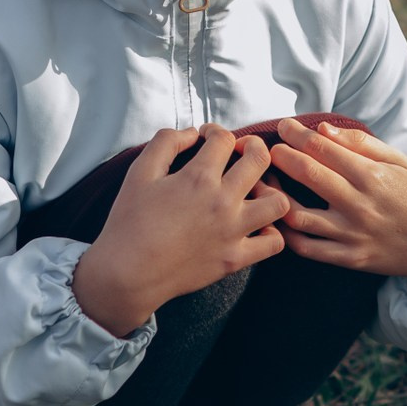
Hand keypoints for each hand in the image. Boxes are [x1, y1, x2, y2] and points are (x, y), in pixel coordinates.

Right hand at [71, 125, 289, 336]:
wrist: (128, 274)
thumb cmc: (129, 223)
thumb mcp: (139, 173)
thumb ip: (165, 143)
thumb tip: (192, 133)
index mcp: (197, 178)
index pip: (224, 138)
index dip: (215, 131)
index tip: (206, 138)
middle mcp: (222, 202)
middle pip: (259, 159)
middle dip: (252, 146)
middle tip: (240, 152)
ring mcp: (233, 232)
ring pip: (278, 201)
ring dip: (270, 189)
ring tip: (255, 189)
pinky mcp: (235, 259)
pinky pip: (273, 242)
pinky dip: (270, 231)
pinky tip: (255, 225)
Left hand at [267, 119, 406, 295]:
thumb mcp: (401, 161)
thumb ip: (361, 143)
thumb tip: (323, 129)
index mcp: (373, 176)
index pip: (324, 148)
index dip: (297, 134)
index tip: (283, 126)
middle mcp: (360, 205)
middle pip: (308, 174)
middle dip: (280, 156)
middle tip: (266, 149)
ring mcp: (352, 235)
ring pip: (298, 214)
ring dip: (273, 195)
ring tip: (263, 182)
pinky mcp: (349, 258)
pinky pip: (307, 248)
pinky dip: (286, 233)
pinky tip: (277, 217)